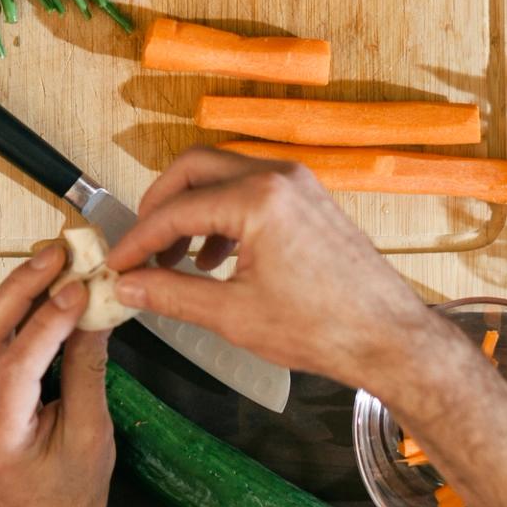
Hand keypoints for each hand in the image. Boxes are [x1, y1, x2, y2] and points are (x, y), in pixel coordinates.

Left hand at [0, 243, 112, 506]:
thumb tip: (92, 310)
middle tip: (58, 252)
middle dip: (21, 286)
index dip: (48, 319)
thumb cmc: (70, 498)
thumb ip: (86, 370)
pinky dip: (15, 314)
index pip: (17, 362)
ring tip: (54, 262)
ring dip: (17, 293)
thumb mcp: (91, 435)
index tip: (79, 286)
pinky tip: (42, 293)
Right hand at [106, 149, 438, 398]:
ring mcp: (296, 183)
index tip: (117, 262)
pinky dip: (221, 213)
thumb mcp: (234, 315)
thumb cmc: (324, 327)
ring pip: (222, 175)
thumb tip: (130, 285)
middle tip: (140, 245)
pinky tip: (214, 259)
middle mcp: (277, 177)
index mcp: (257, 199)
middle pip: (193, 168)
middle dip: (159, 206)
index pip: (175, 210)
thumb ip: (172, 294)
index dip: (138, 238)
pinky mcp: (307, 197)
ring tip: (175, 260)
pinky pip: (249, 188)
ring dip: (190, 209)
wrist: (388, 337)